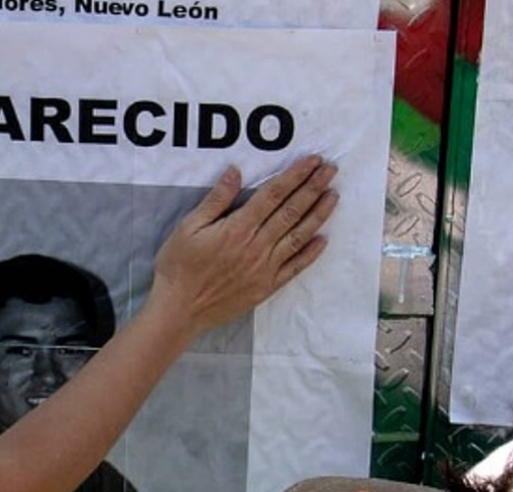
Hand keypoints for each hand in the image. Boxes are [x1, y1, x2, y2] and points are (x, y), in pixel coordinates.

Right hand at [148, 156, 338, 337]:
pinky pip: (294, 268)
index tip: (313, 160)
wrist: (179, 309)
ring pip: (298, 236)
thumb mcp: (188, 226)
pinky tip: (323, 240)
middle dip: (313, 188)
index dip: (296, 175)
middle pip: (292, 211)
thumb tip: (235, 172)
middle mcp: (257, 246)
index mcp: (238, 228)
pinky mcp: (266, 286)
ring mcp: (265, 268)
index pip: (274, 194)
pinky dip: (310, 253)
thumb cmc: (178, 266)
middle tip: (331, 169)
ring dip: (318, 215)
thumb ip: (216, 200)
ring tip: (333, 196)